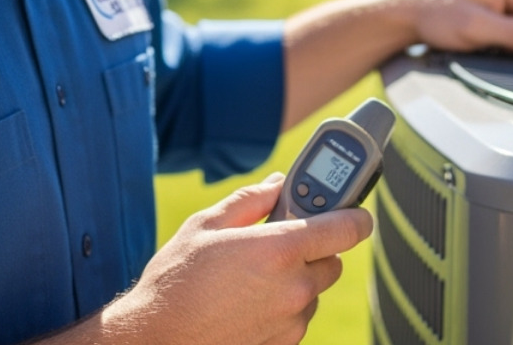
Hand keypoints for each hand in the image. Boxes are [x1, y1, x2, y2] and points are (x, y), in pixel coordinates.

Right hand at [97, 173, 372, 344]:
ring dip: (296, 279)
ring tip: (251, 276)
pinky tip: (247, 300)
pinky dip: (283, 305)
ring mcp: (292, 321)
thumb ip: (252, 200)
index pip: (347, 228)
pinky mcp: (284, 344)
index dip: (355, 214)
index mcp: (280, 249)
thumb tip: (279, 183)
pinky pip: (297, 316)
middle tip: (279, 240)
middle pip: (333, 260)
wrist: (157, 337)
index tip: (353, 209)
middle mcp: (295, 288)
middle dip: (314, 247)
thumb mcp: (207, 224)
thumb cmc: (176, 279)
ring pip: (314, 290)